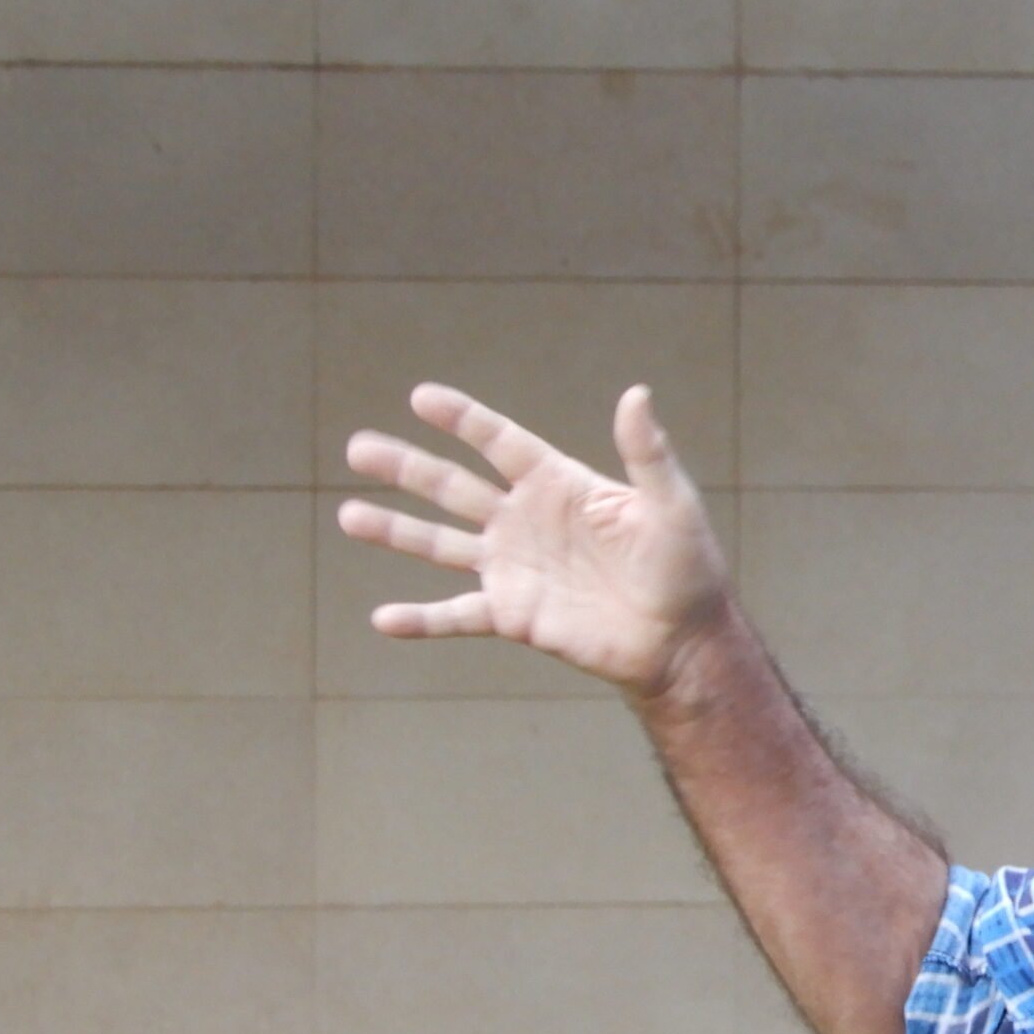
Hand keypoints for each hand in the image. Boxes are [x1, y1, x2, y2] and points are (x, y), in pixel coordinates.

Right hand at [339, 382, 735, 697]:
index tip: (420, 397)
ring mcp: (514, 569)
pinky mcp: (513, 616)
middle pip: (453, 486)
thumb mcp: (671, 505)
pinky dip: (421, 620)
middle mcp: (525, 521)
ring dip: (395, 531)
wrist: (683, 641)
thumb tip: (636, 393)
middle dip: (405, 467)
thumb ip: (646, 454)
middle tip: (356, 447)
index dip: (462, 420)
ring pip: (440, 544)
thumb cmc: (686, 568)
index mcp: (558, 485)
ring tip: (347, 515)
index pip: (499, 443)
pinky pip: (457, 616)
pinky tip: (383, 619)